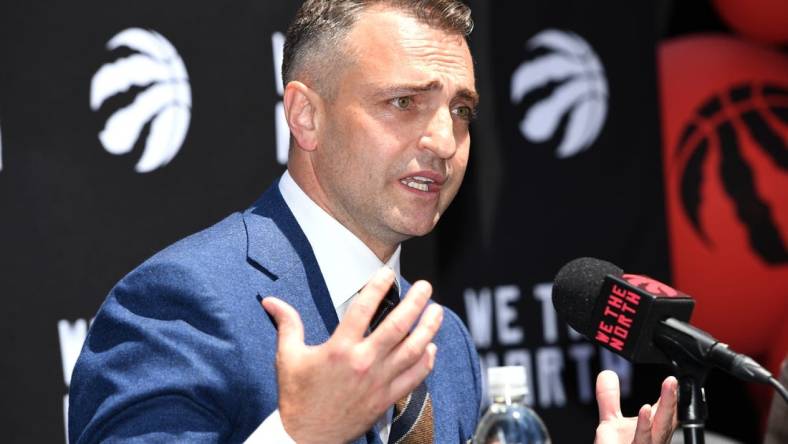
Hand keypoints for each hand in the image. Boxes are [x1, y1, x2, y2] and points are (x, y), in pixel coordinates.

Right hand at [261, 267, 442, 443]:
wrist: (305, 437)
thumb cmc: (297, 396)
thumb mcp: (288, 357)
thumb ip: (287, 325)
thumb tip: (271, 301)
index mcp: (340, 349)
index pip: (363, 309)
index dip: (377, 287)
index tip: (388, 273)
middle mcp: (363, 363)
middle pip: (397, 327)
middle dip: (415, 303)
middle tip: (426, 287)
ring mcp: (378, 382)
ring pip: (412, 351)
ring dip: (428, 329)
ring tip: (437, 311)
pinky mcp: (386, 399)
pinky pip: (414, 378)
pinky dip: (426, 363)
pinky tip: (431, 348)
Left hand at [594, 370, 677, 443]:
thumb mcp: (610, 423)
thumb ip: (609, 398)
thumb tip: (607, 373)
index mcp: (653, 430)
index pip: (665, 410)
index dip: (671, 394)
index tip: (672, 376)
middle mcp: (654, 440)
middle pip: (668, 418)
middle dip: (672, 398)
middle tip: (674, 379)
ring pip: (660, 429)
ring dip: (667, 408)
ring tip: (669, 386)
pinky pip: (642, 440)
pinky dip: (645, 425)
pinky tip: (645, 410)